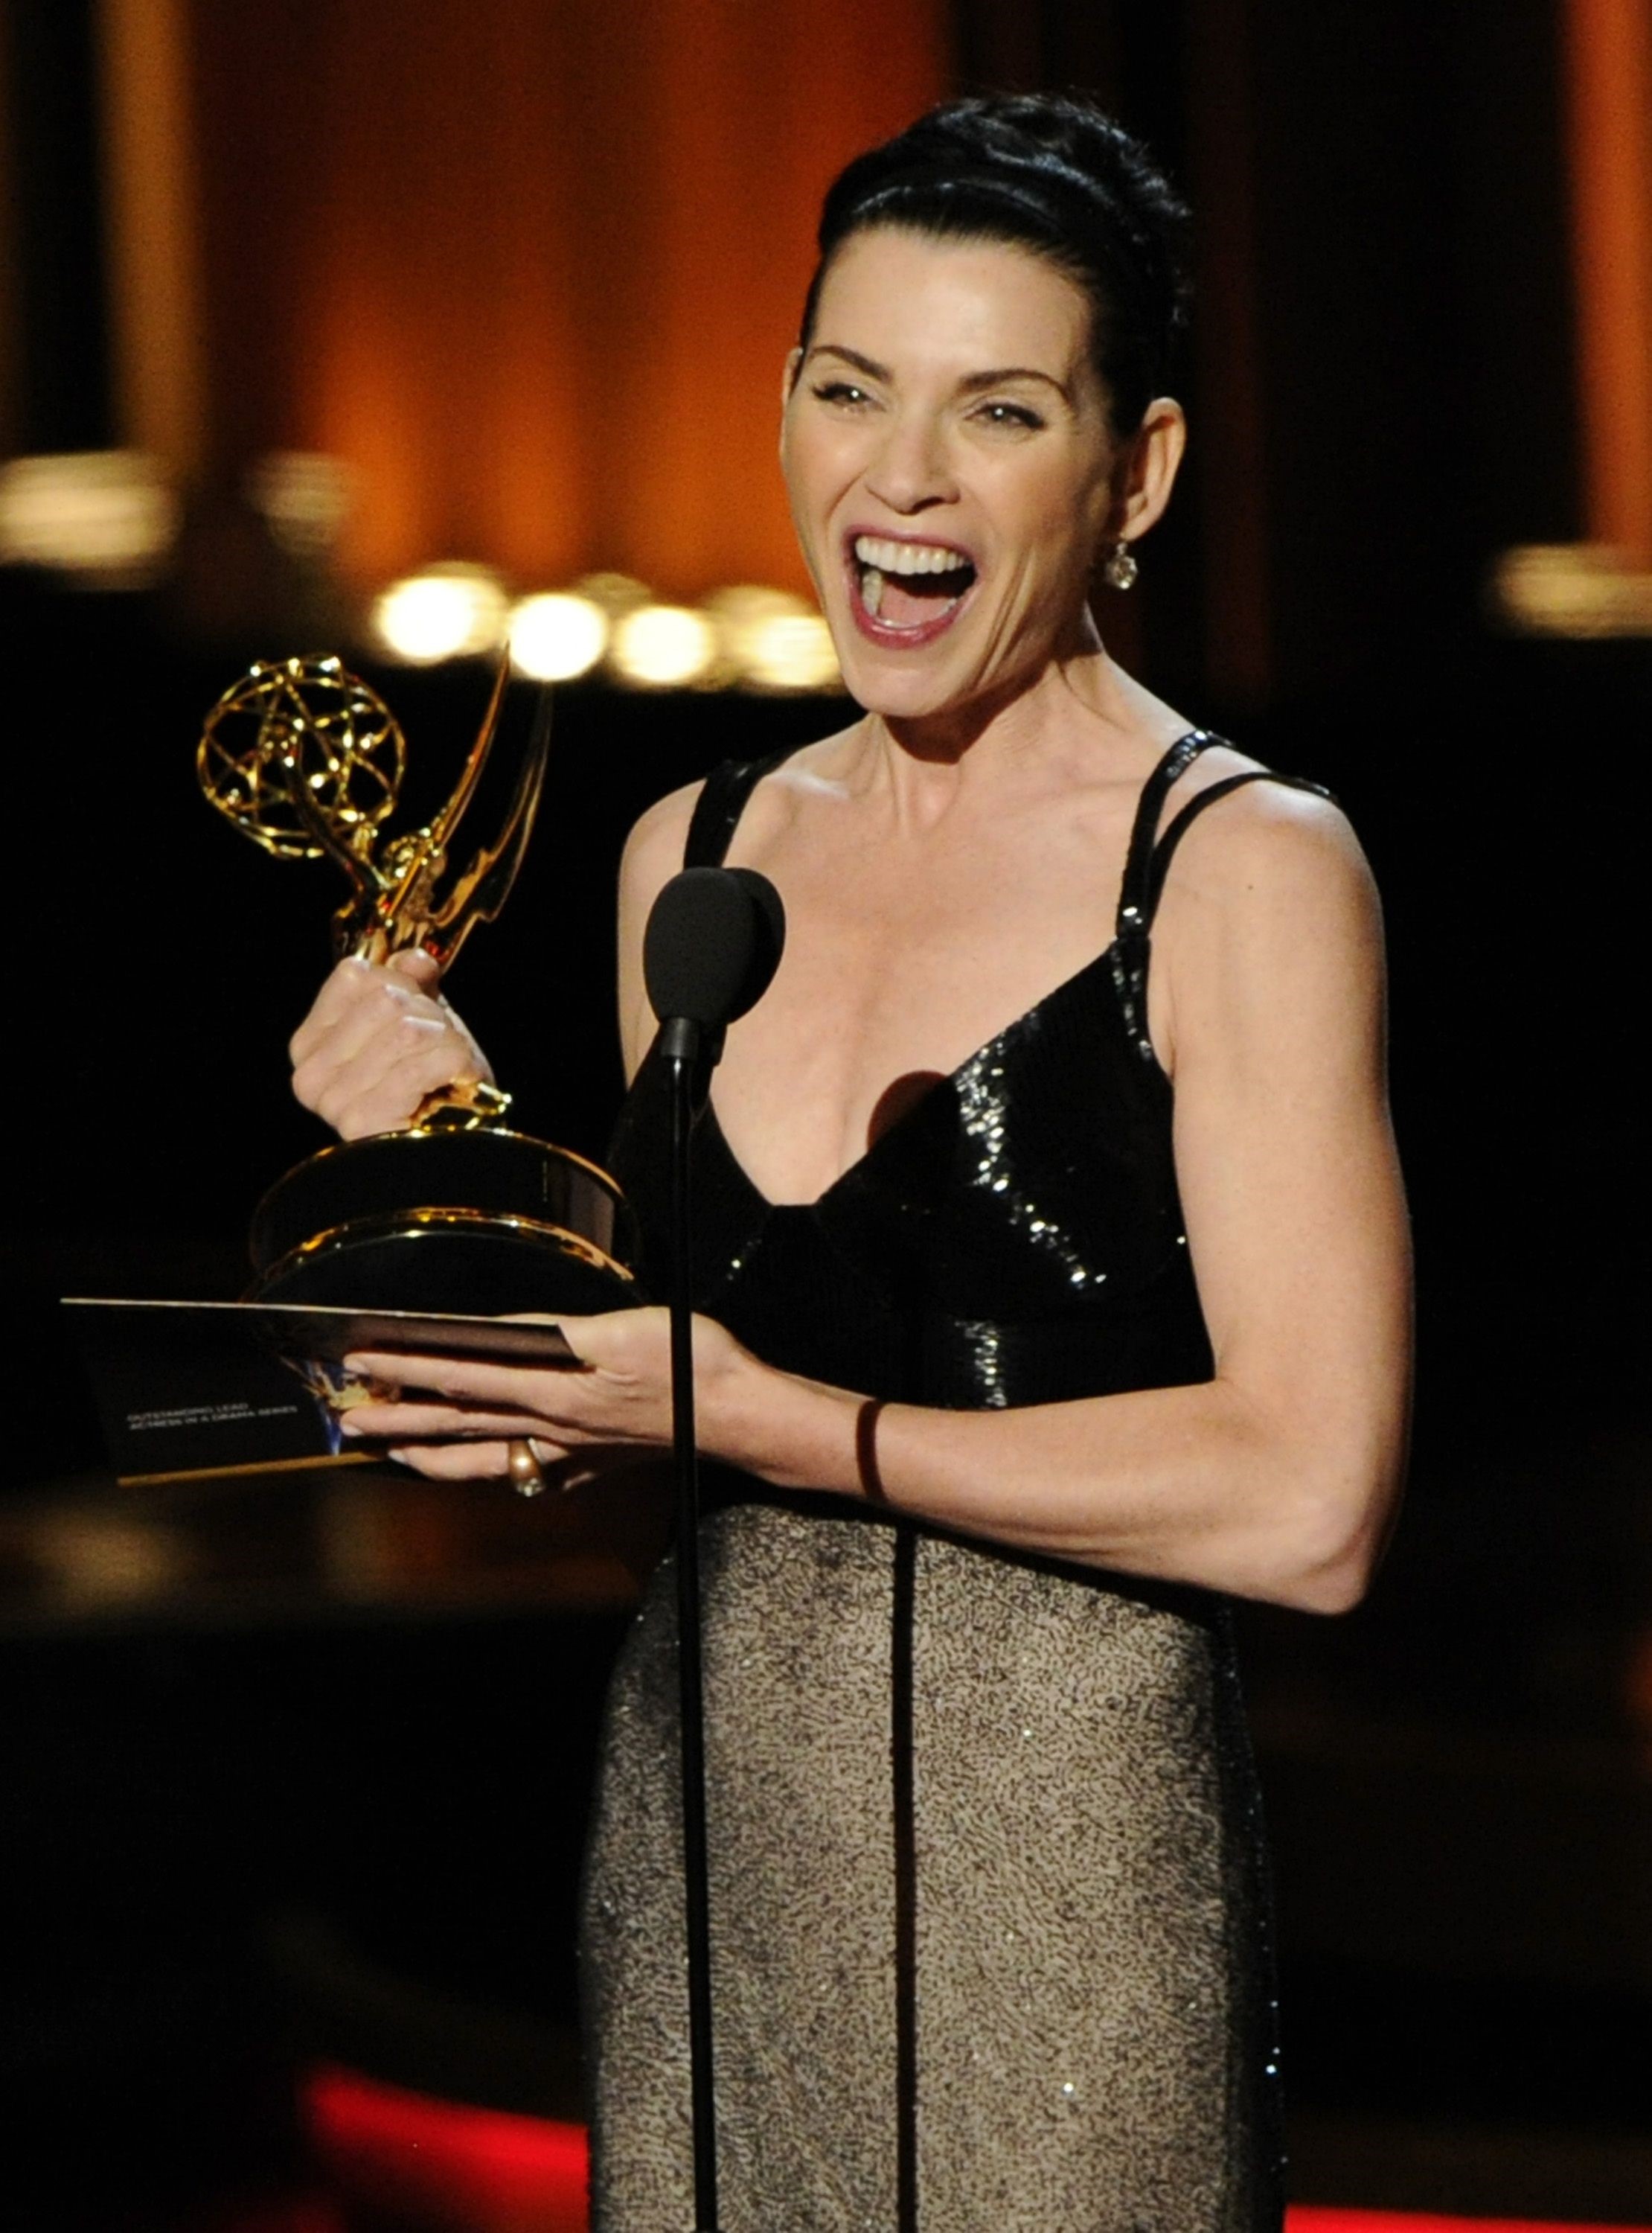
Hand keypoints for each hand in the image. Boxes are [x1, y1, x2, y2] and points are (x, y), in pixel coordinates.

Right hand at [289, 949, 493, 1139]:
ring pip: (407, 1030)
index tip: (420, 1015)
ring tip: (449, 1068)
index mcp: (310, 1043)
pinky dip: (453, 1065)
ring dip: (447, 1043)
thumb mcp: (421, 1023)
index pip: (357, 977)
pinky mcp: (361, 1122)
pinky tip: (457, 1080)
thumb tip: (414, 959)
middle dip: (431, 1017)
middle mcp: (310, 1074)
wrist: (452, 1149)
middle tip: (440, 1047)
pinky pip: (420, 1065)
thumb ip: (411, 985)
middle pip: (386, 1001)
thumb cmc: (433, 1088)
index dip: (403, 985)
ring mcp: (332, 1101)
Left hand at [338, 1306, 754, 1483]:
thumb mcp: (621, 1330)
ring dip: (432, 1456)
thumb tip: (503, 1334)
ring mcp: (570, 1453)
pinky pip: (527, 1473)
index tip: (361, 1362)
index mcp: (554, 1389)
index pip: (462, 1377)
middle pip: (458, 1424)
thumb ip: (557, 1334)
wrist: (737, 1415)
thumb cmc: (689, 1363)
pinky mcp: (592, 1465)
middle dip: (397, 1420)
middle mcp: (552, 1427)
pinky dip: (494, 1472)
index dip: (407, 1369)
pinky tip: (488, 1471)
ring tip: (394, 1454)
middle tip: (346, 1422)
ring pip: (485, 1457)